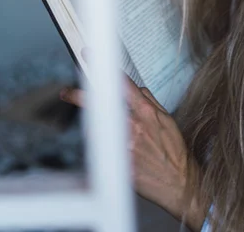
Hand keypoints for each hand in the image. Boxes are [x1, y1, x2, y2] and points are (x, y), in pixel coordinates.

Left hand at [61, 79, 206, 230]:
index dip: (107, 70)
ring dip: (91, 122)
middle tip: (66, 92)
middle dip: (81, 97)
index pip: (123, 85)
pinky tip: (97, 142)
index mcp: (146, 113)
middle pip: (102, 106)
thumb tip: (136, 89)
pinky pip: (102, 149)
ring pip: (99, 128)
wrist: (177, 183)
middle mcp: (133, 127)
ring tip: (84, 121)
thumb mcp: (168, 120)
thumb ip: (150, 102)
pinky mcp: (118, 164)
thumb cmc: (174, 151)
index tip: (94, 59)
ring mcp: (124, 147)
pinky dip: (98, 143)